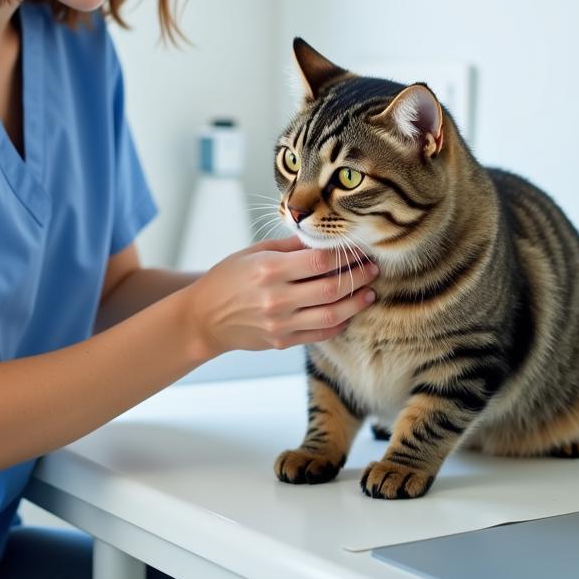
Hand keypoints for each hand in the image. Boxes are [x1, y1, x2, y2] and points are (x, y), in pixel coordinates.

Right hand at [184, 233, 379, 357]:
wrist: (205, 317)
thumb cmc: (228, 278)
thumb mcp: (253, 252)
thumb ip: (289, 247)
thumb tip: (322, 238)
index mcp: (269, 269)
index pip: (319, 261)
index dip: (345, 255)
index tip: (360, 249)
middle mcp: (276, 297)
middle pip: (330, 288)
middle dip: (358, 278)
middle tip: (374, 269)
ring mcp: (280, 322)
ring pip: (331, 315)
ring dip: (356, 303)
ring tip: (370, 293)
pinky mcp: (282, 340)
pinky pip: (320, 334)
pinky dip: (339, 323)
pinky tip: (348, 313)